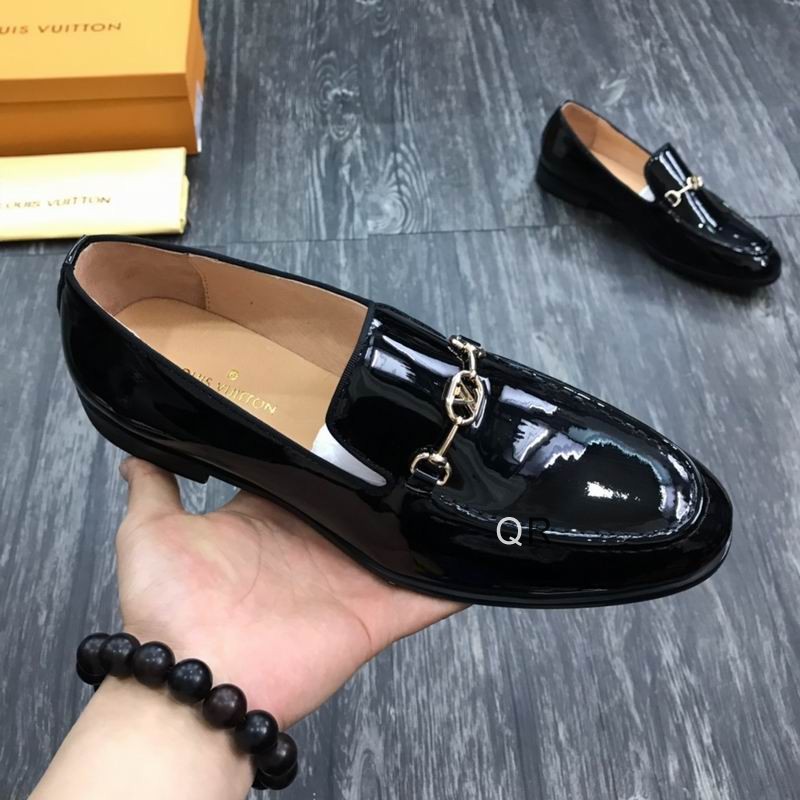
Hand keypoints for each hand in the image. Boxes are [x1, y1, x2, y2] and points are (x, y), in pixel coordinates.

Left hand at [117, 458, 463, 726]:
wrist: (194, 680)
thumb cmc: (168, 610)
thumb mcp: (150, 532)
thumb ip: (154, 486)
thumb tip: (138, 452)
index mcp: (270, 519)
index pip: (307, 475)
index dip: (330, 449)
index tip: (356, 416)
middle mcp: (313, 545)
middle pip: (360, 506)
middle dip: (388, 480)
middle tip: (425, 440)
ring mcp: (347, 579)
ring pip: (400, 545)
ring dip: (427, 525)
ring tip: (465, 485)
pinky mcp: (374, 613)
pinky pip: (428, 598)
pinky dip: (457, 583)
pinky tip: (483, 554)